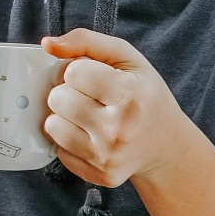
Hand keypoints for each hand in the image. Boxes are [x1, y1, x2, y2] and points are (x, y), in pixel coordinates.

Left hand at [42, 30, 203, 188]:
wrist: (167, 146)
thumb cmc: (145, 95)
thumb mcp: (126, 58)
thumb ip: (86, 41)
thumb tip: (47, 44)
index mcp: (131, 94)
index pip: (72, 72)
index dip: (79, 71)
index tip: (96, 77)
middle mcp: (120, 128)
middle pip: (58, 99)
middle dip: (69, 93)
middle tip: (92, 98)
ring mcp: (109, 155)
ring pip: (53, 125)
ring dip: (65, 117)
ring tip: (89, 116)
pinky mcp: (101, 175)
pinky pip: (60, 150)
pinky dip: (70, 140)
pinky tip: (91, 136)